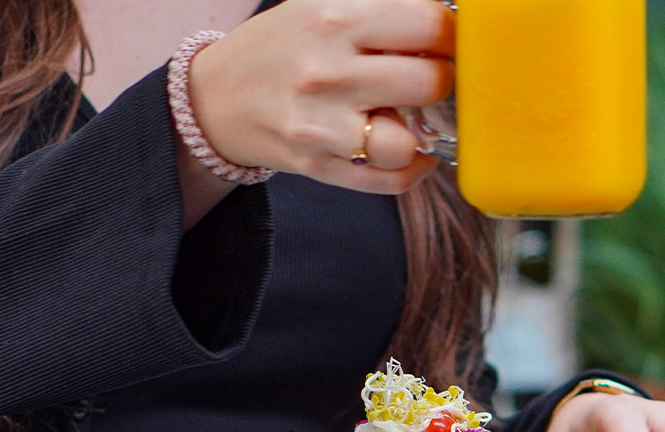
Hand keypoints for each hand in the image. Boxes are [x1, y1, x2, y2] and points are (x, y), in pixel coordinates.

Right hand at [188, 0, 451, 194]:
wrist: (216, 96)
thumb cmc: (285, 46)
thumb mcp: (324, 4)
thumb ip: (383, 8)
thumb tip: (445, 21)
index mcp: (335, 17)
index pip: (428, 23)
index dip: (448, 34)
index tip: (443, 42)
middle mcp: (327, 71)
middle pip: (429, 83)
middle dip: (440, 81)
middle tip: (428, 78)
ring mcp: (320, 125)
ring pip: (408, 142)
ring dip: (420, 132)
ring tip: (411, 117)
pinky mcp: (318, 166)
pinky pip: (390, 180)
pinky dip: (411, 169)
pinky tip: (407, 149)